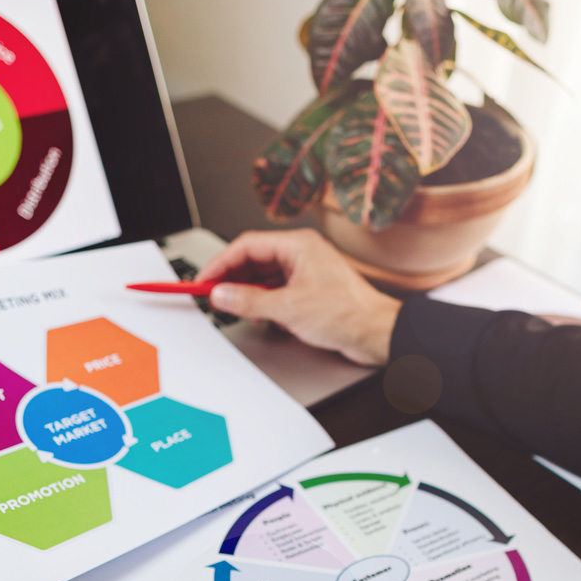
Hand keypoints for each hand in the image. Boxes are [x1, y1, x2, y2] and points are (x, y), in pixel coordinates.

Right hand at [198, 229, 402, 365]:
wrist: (376, 334)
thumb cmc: (348, 314)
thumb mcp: (289, 308)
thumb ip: (250, 300)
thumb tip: (223, 294)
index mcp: (299, 246)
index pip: (247, 245)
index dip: (221, 263)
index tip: (204, 279)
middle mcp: (302, 254)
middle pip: (254, 259)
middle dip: (231, 277)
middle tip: (212, 293)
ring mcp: (306, 272)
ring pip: (264, 276)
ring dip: (247, 291)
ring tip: (232, 306)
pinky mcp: (309, 291)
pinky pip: (276, 290)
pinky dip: (262, 301)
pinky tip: (257, 314)